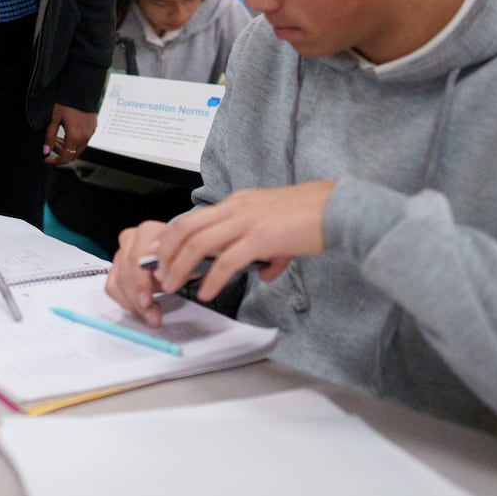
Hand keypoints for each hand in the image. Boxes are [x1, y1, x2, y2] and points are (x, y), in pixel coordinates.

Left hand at [43, 103, 96, 165]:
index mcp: (75, 136)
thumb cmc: (66, 102)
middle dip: (60, 154)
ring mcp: (90, 132)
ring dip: (67, 148)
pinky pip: (84, 141)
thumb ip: (50, 137)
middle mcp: (85, 137)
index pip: (65, 157)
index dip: (55, 161)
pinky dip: (75, 142)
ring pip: (79, 149)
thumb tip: (46, 151)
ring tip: (58, 138)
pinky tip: (67, 133)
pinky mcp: (93, 127)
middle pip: (73, 155)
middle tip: (51, 146)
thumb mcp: (54, 119)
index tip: (47, 159)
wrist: (81, 89)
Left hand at [104, 181, 335, 324]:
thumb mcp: (277, 227)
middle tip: (159, 275)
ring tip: (173, 286)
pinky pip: (227, 260)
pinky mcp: (261, 238)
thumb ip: (266, 250)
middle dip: (166, 253)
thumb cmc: (311, 216)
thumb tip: (264, 272)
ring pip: (198, 243)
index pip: (192, 218)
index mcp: (236, 203)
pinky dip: (212, 279)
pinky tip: (206, 292)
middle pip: (185, 228)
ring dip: (180, 266)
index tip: (158, 256)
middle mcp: (236, 207)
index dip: (169, 238)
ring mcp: (247, 221)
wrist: (337, 208)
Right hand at [105, 220, 172, 324]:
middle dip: (139, 296)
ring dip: (133, 302)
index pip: (138, 257)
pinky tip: (140, 309)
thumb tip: (170, 281)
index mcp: (149, 231)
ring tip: (150, 315)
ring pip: (118, 280)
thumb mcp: (188, 260)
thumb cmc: (182, 257)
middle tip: (152, 314)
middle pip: (127, 270)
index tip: (150, 299)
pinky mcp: (115, 268)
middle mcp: (131, 239)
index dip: (143, 281)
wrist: (178, 255)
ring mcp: (121, 253)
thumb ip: (178, 267)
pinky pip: (112, 287)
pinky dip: (125, 302)